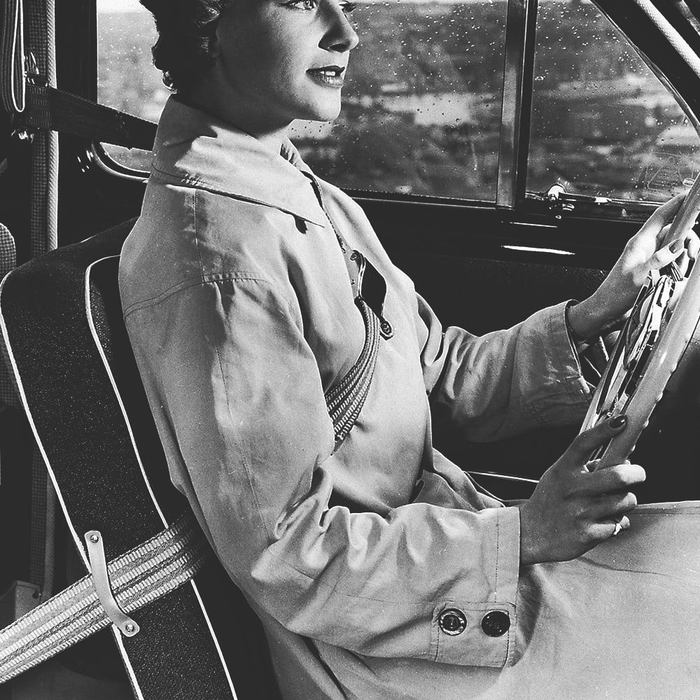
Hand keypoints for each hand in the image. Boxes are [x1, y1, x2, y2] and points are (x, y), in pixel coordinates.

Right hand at [518, 416, 644, 564]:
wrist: (529, 534)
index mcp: (563, 470)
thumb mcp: (558, 476)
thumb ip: (585, 466)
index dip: (604, 431)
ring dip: (626, 501)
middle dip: (636, 473)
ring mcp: (580, 512)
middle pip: (618, 475)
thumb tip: (620, 457)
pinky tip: (603, 521)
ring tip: (613, 502)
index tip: (621, 422)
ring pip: (625, 500)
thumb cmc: (548, 502)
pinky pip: (619, 523)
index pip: (584, 444)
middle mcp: (571, 489)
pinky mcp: (588, 534)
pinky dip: (617, 522)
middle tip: (637, 473)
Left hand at [568, 194, 699, 340]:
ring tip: (678, 271)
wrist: (608, 309)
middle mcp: (647, 247)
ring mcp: (652, 258)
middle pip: (675, 232)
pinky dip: (679, 267)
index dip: (676, 203)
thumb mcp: (638, 276)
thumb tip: (677, 245)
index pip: (660, 216)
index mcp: (640, 242)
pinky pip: (674, 262)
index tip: (691, 196)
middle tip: (691, 253)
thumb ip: (658, 260)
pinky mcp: (655, 270)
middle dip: (687, 240)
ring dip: (683, 257)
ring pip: (677, 248)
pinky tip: (675, 277)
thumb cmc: (615, 293)